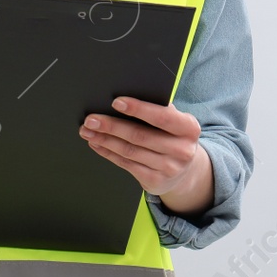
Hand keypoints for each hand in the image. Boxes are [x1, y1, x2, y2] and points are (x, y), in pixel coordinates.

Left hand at [79, 97, 212, 212]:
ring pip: (129, 151)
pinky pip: (126, 164)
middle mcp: (182, 150)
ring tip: (87, 130)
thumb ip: (159, 109)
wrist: (184, 171)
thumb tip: (126, 95)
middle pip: (140, 136)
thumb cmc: (172, 135)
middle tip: (91, 119)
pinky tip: (96, 143)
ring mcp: (169, 168)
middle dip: (111, 126)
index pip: (162, 117)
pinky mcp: (155, 181)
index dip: (138, 109)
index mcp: (189, 128)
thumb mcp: (174, 121)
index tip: (116, 102)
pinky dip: (108, 153)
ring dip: (104, 140)